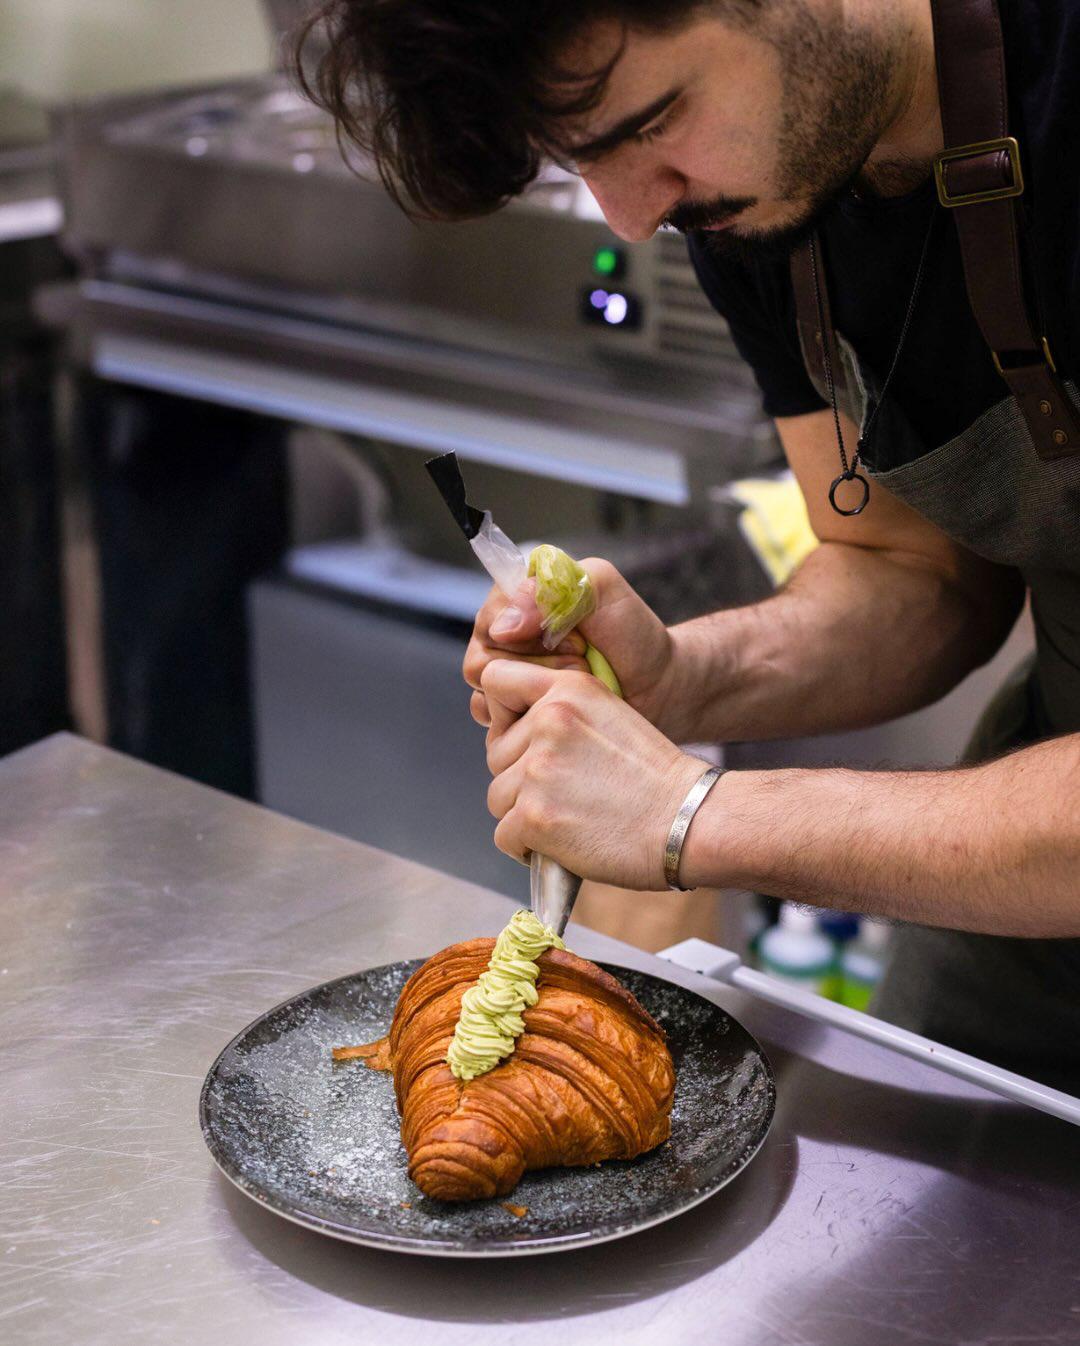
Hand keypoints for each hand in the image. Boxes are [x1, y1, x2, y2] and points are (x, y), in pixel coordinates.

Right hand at [463, 558, 674, 730]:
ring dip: (535, 691)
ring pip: (487, 690)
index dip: (526, 633)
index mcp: (522, 598)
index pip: (489, 617)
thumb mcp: (603, 589)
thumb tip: (503, 628)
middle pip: (483, 658)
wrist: (659, 685)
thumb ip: (554, 588)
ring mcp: (511, 674)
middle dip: (537, 665)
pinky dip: (526, 717)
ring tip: (577, 683)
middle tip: (580, 661)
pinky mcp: (517, 709)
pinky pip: (494, 717)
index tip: (573, 637)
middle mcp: (508, 635)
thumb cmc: (634, 634)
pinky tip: (560, 707)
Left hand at [481, 660, 708, 889]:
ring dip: (524, 816)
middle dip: (520, 778)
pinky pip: (504, 836)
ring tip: (570, 819)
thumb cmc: (657, 780)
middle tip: (566, 794)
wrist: (691, 821)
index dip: (504, 713)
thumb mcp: (611, 715)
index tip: (524, 739)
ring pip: (498, 798)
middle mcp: (548, 720)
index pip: (495, 679)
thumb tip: (510, 737)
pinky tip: (562, 844)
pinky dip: (526, 847)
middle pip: (495, 754)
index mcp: (568, 688)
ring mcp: (538, 769)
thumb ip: (560, 714)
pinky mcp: (534, 815)